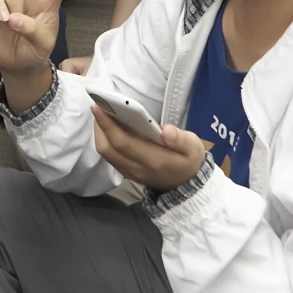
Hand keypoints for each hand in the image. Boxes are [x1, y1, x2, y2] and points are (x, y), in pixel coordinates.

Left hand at [92, 107, 209, 190]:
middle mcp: (137, 169)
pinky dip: (105, 141)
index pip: (123, 143)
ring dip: (100, 134)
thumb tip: (165, 130)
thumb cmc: (190, 161)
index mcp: (153, 161)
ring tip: (102, 114)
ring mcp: (131, 173)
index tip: (98, 107)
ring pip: (106, 154)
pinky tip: (109, 128)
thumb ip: (181, 139)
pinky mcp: (128, 173)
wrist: (189, 186)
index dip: (108, 125)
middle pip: (107, 149)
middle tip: (98, 106)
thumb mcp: (193, 148)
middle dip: (99, 127)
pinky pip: (110, 157)